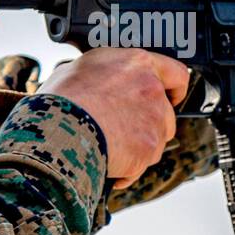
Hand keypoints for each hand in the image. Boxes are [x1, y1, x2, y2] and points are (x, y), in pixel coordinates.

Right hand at [37, 48, 189, 188]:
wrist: (59, 130)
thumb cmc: (62, 98)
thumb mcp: (79, 68)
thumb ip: (102, 73)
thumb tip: (98, 79)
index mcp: (137, 64)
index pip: (176, 73)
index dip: (175, 89)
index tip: (171, 98)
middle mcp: (152, 90)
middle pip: (167, 114)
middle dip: (150, 126)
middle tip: (124, 131)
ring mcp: (154, 121)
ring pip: (155, 141)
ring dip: (138, 148)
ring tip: (108, 147)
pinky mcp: (148, 149)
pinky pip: (140, 165)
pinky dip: (126, 170)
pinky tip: (105, 163)